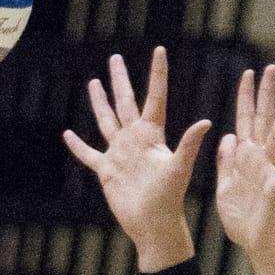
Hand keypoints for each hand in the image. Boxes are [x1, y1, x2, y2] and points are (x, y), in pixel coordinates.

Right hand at [63, 46, 210, 272]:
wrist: (153, 224)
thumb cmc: (170, 199)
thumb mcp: (180, 169)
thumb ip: (189, 144)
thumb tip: (206, 122)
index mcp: (153, 134)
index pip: (155, 97)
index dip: (157, 74)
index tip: (159, 50)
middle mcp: (135, 139)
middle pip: (125, 102)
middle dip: (120, 80)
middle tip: (115, 58)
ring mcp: (120, 153)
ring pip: (107, 120)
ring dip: (100, 102)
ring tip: (94, 82)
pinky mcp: (107, 171)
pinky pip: (89, 154)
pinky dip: (78, 146)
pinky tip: (68, 134)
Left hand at [214, 62, 274, 274]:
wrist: (256, 244)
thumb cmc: (243, 219)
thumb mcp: (226, 186)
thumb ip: (226, 162)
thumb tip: (227, 136)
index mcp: (245, 158)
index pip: (244, 121)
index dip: (245, 98)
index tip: (247, 74)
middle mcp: (260, 160)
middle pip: (262, 121)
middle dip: (264, 95)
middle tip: (269, 68)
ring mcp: (270, 172)